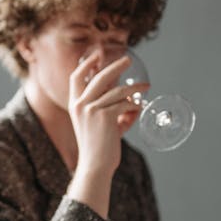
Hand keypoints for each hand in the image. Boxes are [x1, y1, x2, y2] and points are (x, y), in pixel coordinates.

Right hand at [69, 48, 148, 176]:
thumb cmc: (100, 146)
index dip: (86, 64)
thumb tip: (134, 101)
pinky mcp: (105, 116)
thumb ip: (114, 110)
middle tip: (127, 60)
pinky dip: (135, 104)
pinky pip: (125, 104)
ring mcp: (91, 109)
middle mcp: (80, 104)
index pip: (76, 77)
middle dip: (115, 66)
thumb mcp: (102, 124)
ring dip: (134, 87)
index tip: (98, 55)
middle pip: (98, 76)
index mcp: (74, 104)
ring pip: (117, 90)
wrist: (95, 165)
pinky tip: (141, 107)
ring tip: (146, 86)